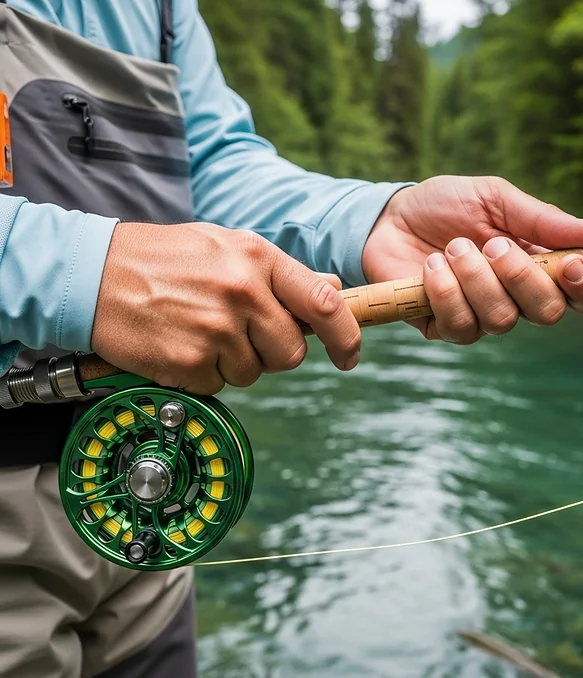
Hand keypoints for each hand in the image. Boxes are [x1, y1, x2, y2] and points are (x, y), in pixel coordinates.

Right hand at [91, 222, 360, 394]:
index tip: (350, 355)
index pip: (324, 303)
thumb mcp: (228, 246)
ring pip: (254, 373)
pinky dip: (203, 373)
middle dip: (274, 353)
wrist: (93, 273)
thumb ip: (280, 274)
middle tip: (242, 334)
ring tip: (200, 330)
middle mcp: (242, 293)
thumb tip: (331, 290)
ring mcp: (215, 330)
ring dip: (234, 362)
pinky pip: (218, 386)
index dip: (347, 336)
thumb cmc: (166, 259)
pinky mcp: (189, 362)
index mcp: (258, 258)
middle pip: (291, 353)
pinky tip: (181, 344)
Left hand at [363, 176, 582, 342]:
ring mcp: (479, 316)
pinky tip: (430, 267)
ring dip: (476, 279)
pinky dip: (445, 292)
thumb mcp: (494, 198)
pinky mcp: (443, 327)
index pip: (579, 296)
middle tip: (493, 244)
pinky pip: (460, 325)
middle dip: (522, 278)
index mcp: (537, 267)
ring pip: (501, 320)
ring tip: (452, 247)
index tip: (574, 265)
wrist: (389, 219)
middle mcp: (514, 298)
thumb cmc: (446, 206)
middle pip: (546, 313)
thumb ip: (540, 219)